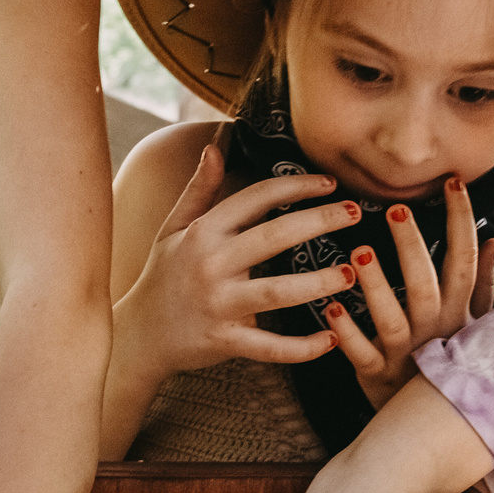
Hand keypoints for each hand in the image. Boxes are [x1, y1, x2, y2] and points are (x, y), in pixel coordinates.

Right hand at [117, 143, 357, 378]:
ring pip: (276, 292)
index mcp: (204, 232)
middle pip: (273, 236)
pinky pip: (269, 347)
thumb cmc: (162, 277)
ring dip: (317, 283)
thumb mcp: (172, 228)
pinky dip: (301, 347)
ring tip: (350, 272)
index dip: (296, 186)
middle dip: (319, 221)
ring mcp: (219, 305)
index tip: (330, 184)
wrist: (138, 336)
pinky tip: (331, 338)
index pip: (256, 198)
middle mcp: (211, 265)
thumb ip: (199, 189)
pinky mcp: (225, 341)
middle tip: (356, 213)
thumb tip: (215, 145)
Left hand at [327, 177, 493, 411]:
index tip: (453, 183)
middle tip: (397, 213)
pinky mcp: (377, 377)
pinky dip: (347, 335)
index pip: (464, 260)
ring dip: (375, 288)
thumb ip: (483, 285)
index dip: (460, 220)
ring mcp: (406, 354)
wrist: (434, 428)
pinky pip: (361, 355)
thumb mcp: (475, 325)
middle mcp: (435, 330)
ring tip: (358, 255)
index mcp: (458, 312)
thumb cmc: (452, 365)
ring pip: (392, 319)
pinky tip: (331, 310)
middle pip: (426, 284)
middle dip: (413, 248)